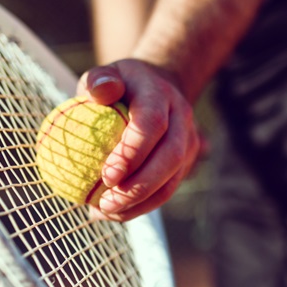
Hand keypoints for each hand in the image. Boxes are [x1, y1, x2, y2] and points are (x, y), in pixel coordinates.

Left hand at [76, 59, 201, 220]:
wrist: (158, 86)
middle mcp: (181, 118)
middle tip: (105, 203)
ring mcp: (188, 142)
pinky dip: (141, 206)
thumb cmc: (122, 84)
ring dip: (140, 203)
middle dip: (139, 187)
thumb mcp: (106, 74)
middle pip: (170, 158)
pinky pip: (167, 190)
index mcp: (160, 95)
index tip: (106, 175)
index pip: (153, 124)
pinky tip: (111, 211)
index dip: (133, 152)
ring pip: (172, 180)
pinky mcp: (186, 162)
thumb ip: (99, 81)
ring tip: (104, 212)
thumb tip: (99, 93)